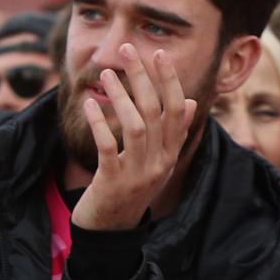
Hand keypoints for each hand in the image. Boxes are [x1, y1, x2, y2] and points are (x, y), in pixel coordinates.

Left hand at [68, 44, 194, 232]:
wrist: (110, 230)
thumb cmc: (130, 188)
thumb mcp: (155, 162)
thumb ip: (171, 133)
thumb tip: (190, 101)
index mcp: (170, 153)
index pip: (176, 110)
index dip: (169, 80)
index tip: (160, 53)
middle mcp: (160, 162)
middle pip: (156, 111)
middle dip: (144, 77)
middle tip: (129, 50)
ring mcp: (138, 173)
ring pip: (136, 126)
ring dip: (122, 96)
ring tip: (107, 73)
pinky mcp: (114, 182)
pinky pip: (109, 148)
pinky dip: (100, 124)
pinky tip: (89, 105)